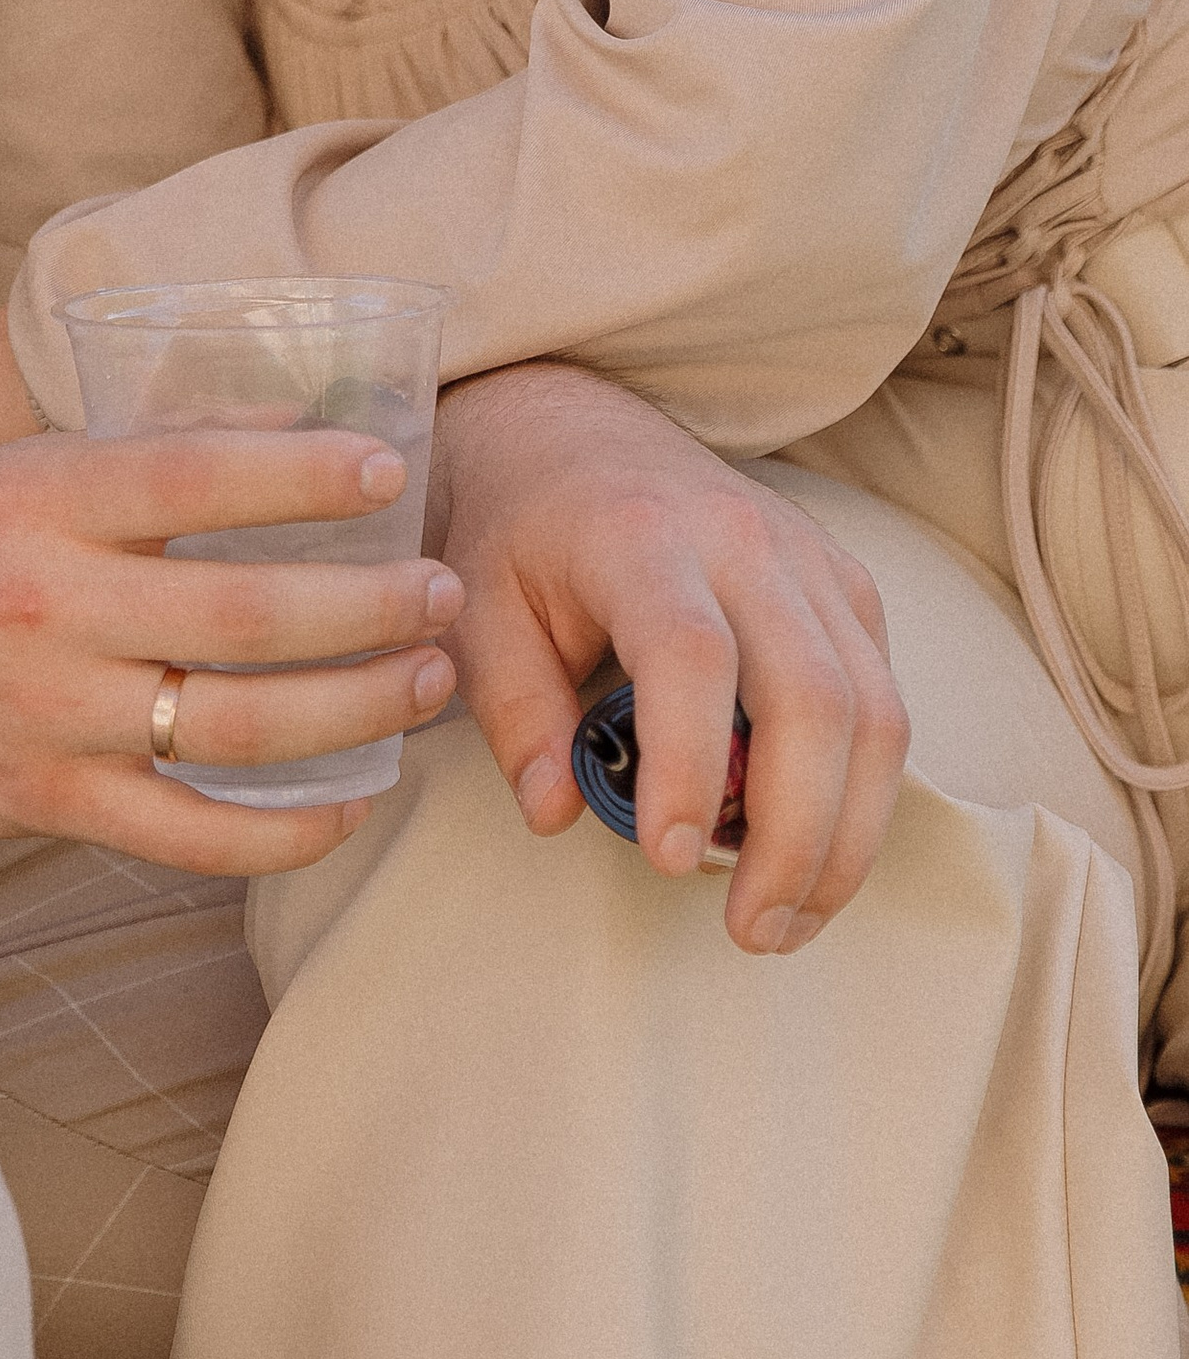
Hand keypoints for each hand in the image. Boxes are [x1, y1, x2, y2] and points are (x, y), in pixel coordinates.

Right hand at [0, 424, 462, 874]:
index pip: (193, 475)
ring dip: (358, 706)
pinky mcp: (43, 802)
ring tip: (425, 680)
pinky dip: (286, 829)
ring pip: (242, 725)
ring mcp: (47, 715)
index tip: (387, 468)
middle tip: (441, 591)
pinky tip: (347, 802)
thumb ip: (123, 468)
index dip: (304, 472)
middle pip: (249, 610)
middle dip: (373, 605)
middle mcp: (45, 607)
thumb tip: (288, 437)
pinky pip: (192, 836)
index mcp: (32, 501)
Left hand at [430, 366, 908, 954]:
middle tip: (752, 929)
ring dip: (847, 834)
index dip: (689, 766)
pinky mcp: (847, 588)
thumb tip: (557, 813)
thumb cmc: (517, 528)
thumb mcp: (474, 608)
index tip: (665, 859)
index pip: (692, 656)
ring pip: (876, 711)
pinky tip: (811, 857)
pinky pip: (883, 700)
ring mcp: (812, 562)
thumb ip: (512, 710)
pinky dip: (862, 793)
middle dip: (797, 834)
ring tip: (787, 920)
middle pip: (815, 698)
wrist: (570, 429)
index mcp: (640, 536)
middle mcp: (745, 541)